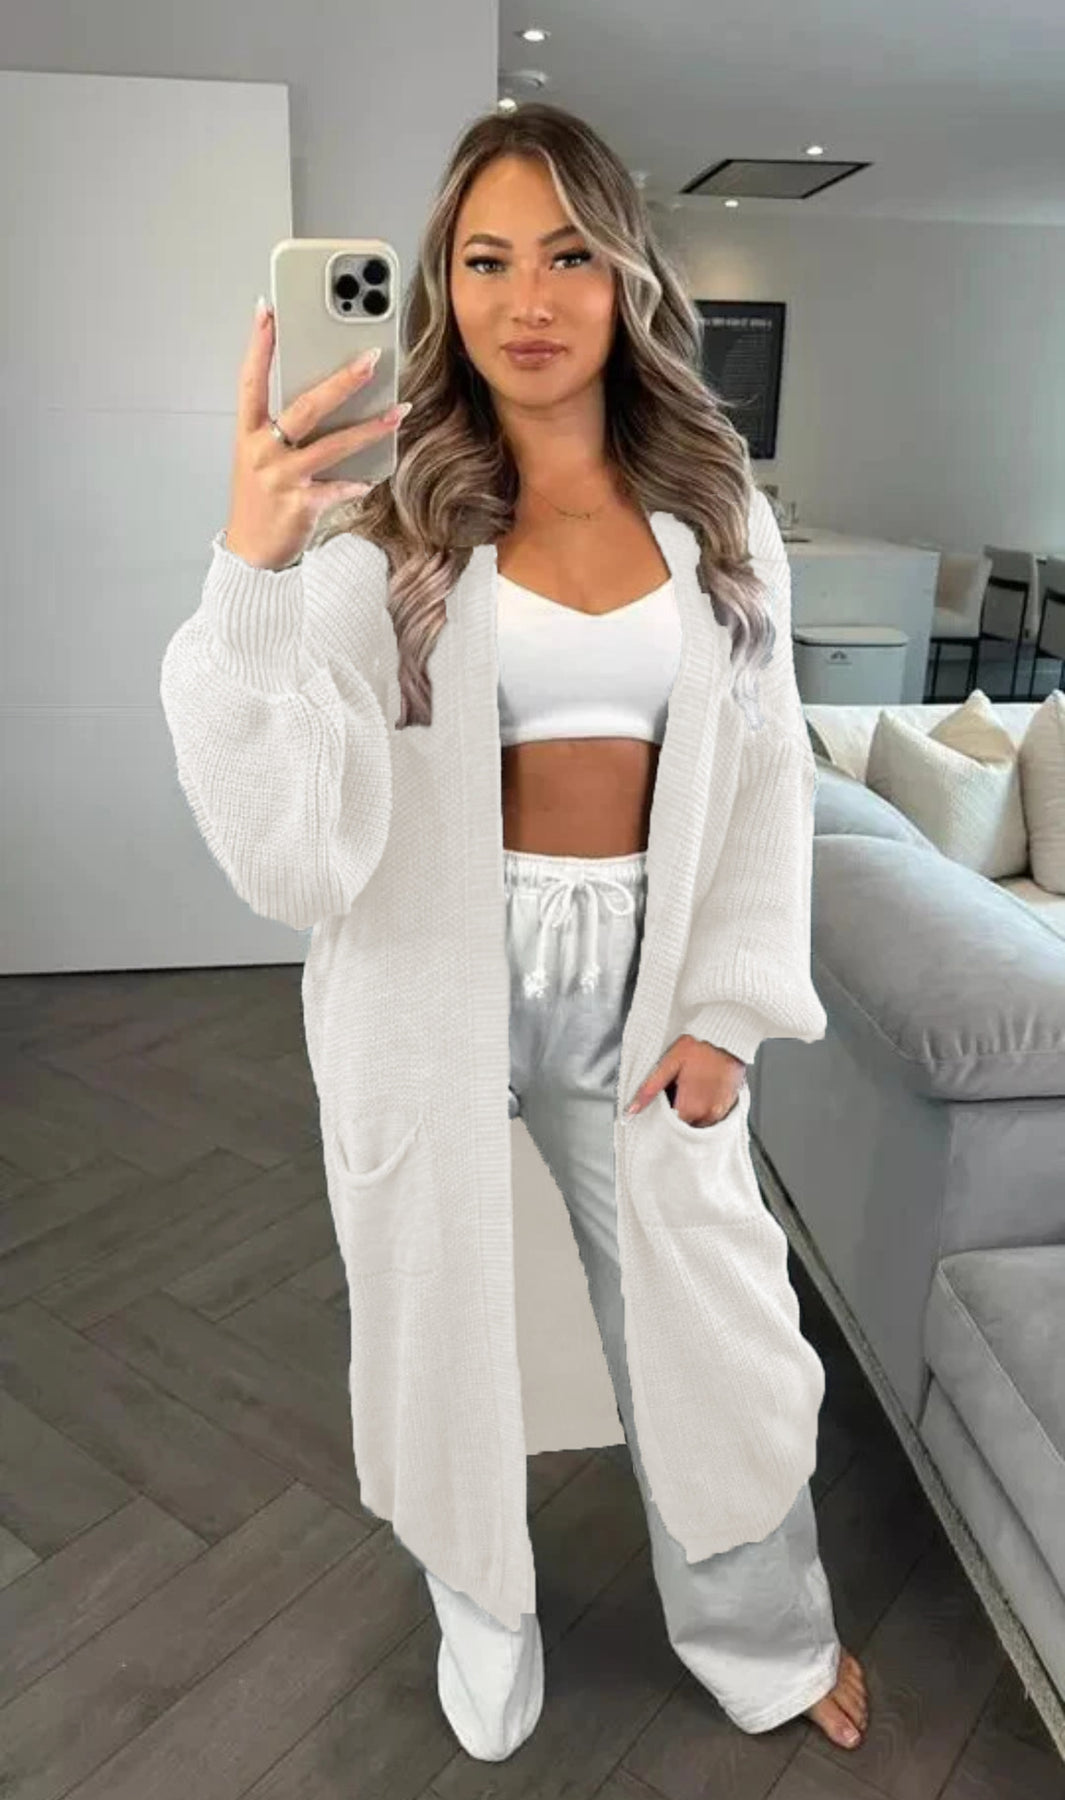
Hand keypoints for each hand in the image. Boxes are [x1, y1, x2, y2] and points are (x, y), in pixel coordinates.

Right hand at [224, 301, 406, 571]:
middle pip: (305, 407)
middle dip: (342, 380)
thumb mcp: (261, 457)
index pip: (250, 379)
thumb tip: (327, 396)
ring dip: (370, 427)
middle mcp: (261, 452)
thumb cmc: (260, 499)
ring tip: (398, 410)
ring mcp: (280, 479)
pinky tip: (371, 477)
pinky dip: (356, 482)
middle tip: (371, 357)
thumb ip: (283, 428)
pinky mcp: (301, 505)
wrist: (251, 552)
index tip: (268, 309)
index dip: (258, 344)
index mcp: (247, 433)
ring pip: (332, 445)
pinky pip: (338, 487)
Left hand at [623, 1035, 745, 1126]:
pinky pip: (714, 1117)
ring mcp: (721, 1112)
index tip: (663, 1104)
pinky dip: (706, 1109)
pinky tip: (703, 1091)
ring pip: (700, 1123)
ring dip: (692, 1113)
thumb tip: (630, 1111)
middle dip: (677, 1114)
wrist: (728, 1036)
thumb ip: (649, 1090)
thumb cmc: (698, 1047)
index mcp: (690, 1108)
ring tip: (689, 1090)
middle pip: (685, 1126)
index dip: (663, 1118)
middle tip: (676, 1092)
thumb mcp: (669, 1063)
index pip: (670, 1128)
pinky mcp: (730, 1106)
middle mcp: (708, 1115)